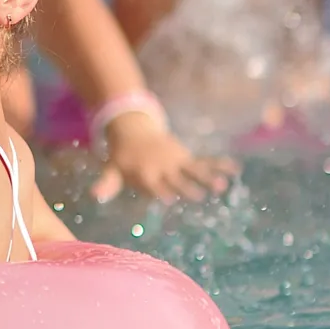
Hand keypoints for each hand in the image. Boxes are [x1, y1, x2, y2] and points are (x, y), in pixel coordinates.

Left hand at [89, 112, 238, 202]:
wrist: (133, 130)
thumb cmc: (123, 158)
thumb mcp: (112, 170)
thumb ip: (106, 184)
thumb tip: (94, 195)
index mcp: (145, 174)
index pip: (153, 185)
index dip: (161, 191)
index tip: (170, 198)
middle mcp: (163, 169)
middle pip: (176, 180)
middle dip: (186, 187)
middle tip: (199, 195)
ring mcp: (176, 162)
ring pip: (194, 171)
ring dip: (208, 177)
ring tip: (223, 186)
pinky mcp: (185, 157)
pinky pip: (204, 162)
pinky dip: (219, 165)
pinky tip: (235, 168)